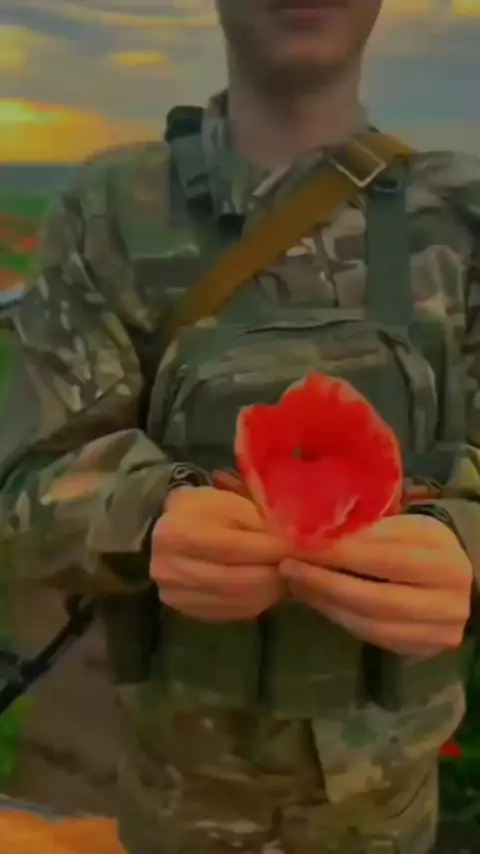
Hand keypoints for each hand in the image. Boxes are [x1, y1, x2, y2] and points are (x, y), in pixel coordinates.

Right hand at [151, 486, 285, 621]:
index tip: (298, 546)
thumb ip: (257, 518)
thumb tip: (292, 539)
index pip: (234, 547)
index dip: (271, 548)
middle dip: (275, 573)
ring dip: (271, 590)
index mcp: (178, 534)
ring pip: (240, 600)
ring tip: (287, 575)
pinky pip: (234, 612)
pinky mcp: (188, 612)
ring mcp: (178, 596)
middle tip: (298, 564)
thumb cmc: (200, 510)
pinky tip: (268, 587)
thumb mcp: (226, 501)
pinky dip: (257, 600)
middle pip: (238, 580)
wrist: (163, 534)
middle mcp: (171, 570)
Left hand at [280, 515, 472, 656]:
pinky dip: (340, 618)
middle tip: (289, 567)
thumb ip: (368, 532)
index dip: (341, 553)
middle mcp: (450, 599)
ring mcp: (440, 631)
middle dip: (327, 583)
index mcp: (445, 559)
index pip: (387, 557)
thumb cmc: (419, 544)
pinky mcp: (424, 649)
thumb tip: (313, 532)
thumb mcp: (402, 527)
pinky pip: (374, 637)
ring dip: (327, 603)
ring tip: (295, 583)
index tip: (302, 543)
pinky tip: (316, 600)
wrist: (451, 580)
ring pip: (373, 624)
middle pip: (379, 598)